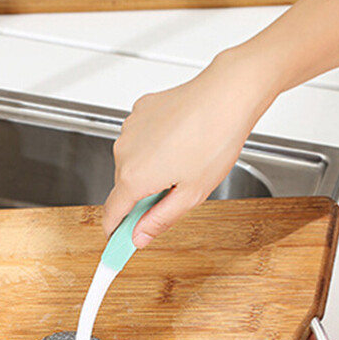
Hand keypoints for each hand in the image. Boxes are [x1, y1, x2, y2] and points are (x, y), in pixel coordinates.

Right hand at [101, 50, 267, 244]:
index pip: (111, 215)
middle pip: (124, 188)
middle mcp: (124, 152)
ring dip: (151, 169)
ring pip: (133, 162)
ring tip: (185, 160)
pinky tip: (181, 140)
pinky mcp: (139, 112)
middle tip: (176, 193)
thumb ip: (160, 220)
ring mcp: (129, 129)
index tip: (117, 246)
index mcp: (134, 177)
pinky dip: (155, 145)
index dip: (115, 234)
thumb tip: (139, 237)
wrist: (227, 94)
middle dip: (143, 197)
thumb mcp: (192, 194)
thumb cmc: (215, 138)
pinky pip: (141, 139)